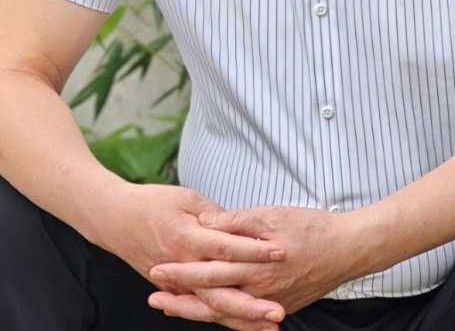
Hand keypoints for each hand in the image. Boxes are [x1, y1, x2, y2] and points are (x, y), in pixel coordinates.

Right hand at [99, 183, 285, 308]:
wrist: (115, 219)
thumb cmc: (153, 202)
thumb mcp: (187, 198)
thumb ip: (215, 215)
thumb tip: (242, 227)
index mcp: (187, 237)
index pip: (226, 247)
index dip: (254, 250)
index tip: (280, 253)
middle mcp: (182, 265)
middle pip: (220, 290)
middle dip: (250, 304)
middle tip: (278, 311)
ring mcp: (176, 282)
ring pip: (211, 307)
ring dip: (240, 319)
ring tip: (267, 327)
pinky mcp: (173, 290)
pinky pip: (199, 308)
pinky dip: (220, 318)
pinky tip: (242, 326)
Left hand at [149, 205, 360, 322]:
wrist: (348, 251)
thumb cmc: (312, 228)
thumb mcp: (274, 214)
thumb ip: (238, 221)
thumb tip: (206, 221)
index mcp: (257, 265)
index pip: (210, 272)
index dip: (182, 271)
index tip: (157, 268)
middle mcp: (260, 291)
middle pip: (211, 299)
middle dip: (179, 298)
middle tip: (152, 295)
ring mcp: (269, 304)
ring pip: (224, 314)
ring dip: (195, 311)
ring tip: (170, 306)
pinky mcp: (278, 308)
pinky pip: (242, 317)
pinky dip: (221, 315)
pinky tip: (206, 310)